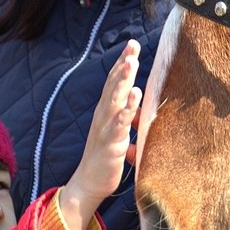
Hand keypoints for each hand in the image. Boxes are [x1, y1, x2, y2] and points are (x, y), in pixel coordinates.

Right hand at [61, 40, 141, 229]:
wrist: (89, 183)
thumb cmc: (105, 158)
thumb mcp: (118, 133)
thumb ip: (127, 118)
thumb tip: (140, 110)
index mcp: (106, 111)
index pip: (114, 82)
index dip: (121, 63)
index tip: (131, 45)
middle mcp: (104, 115)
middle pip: (113, 85)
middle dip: (123, 64)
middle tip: (132, 45)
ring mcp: (106, 128)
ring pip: (115, 99)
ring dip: (123, 80)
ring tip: (132, 63)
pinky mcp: (111, 143)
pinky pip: (119, 123)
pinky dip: (127, 108)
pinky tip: (135, 95)